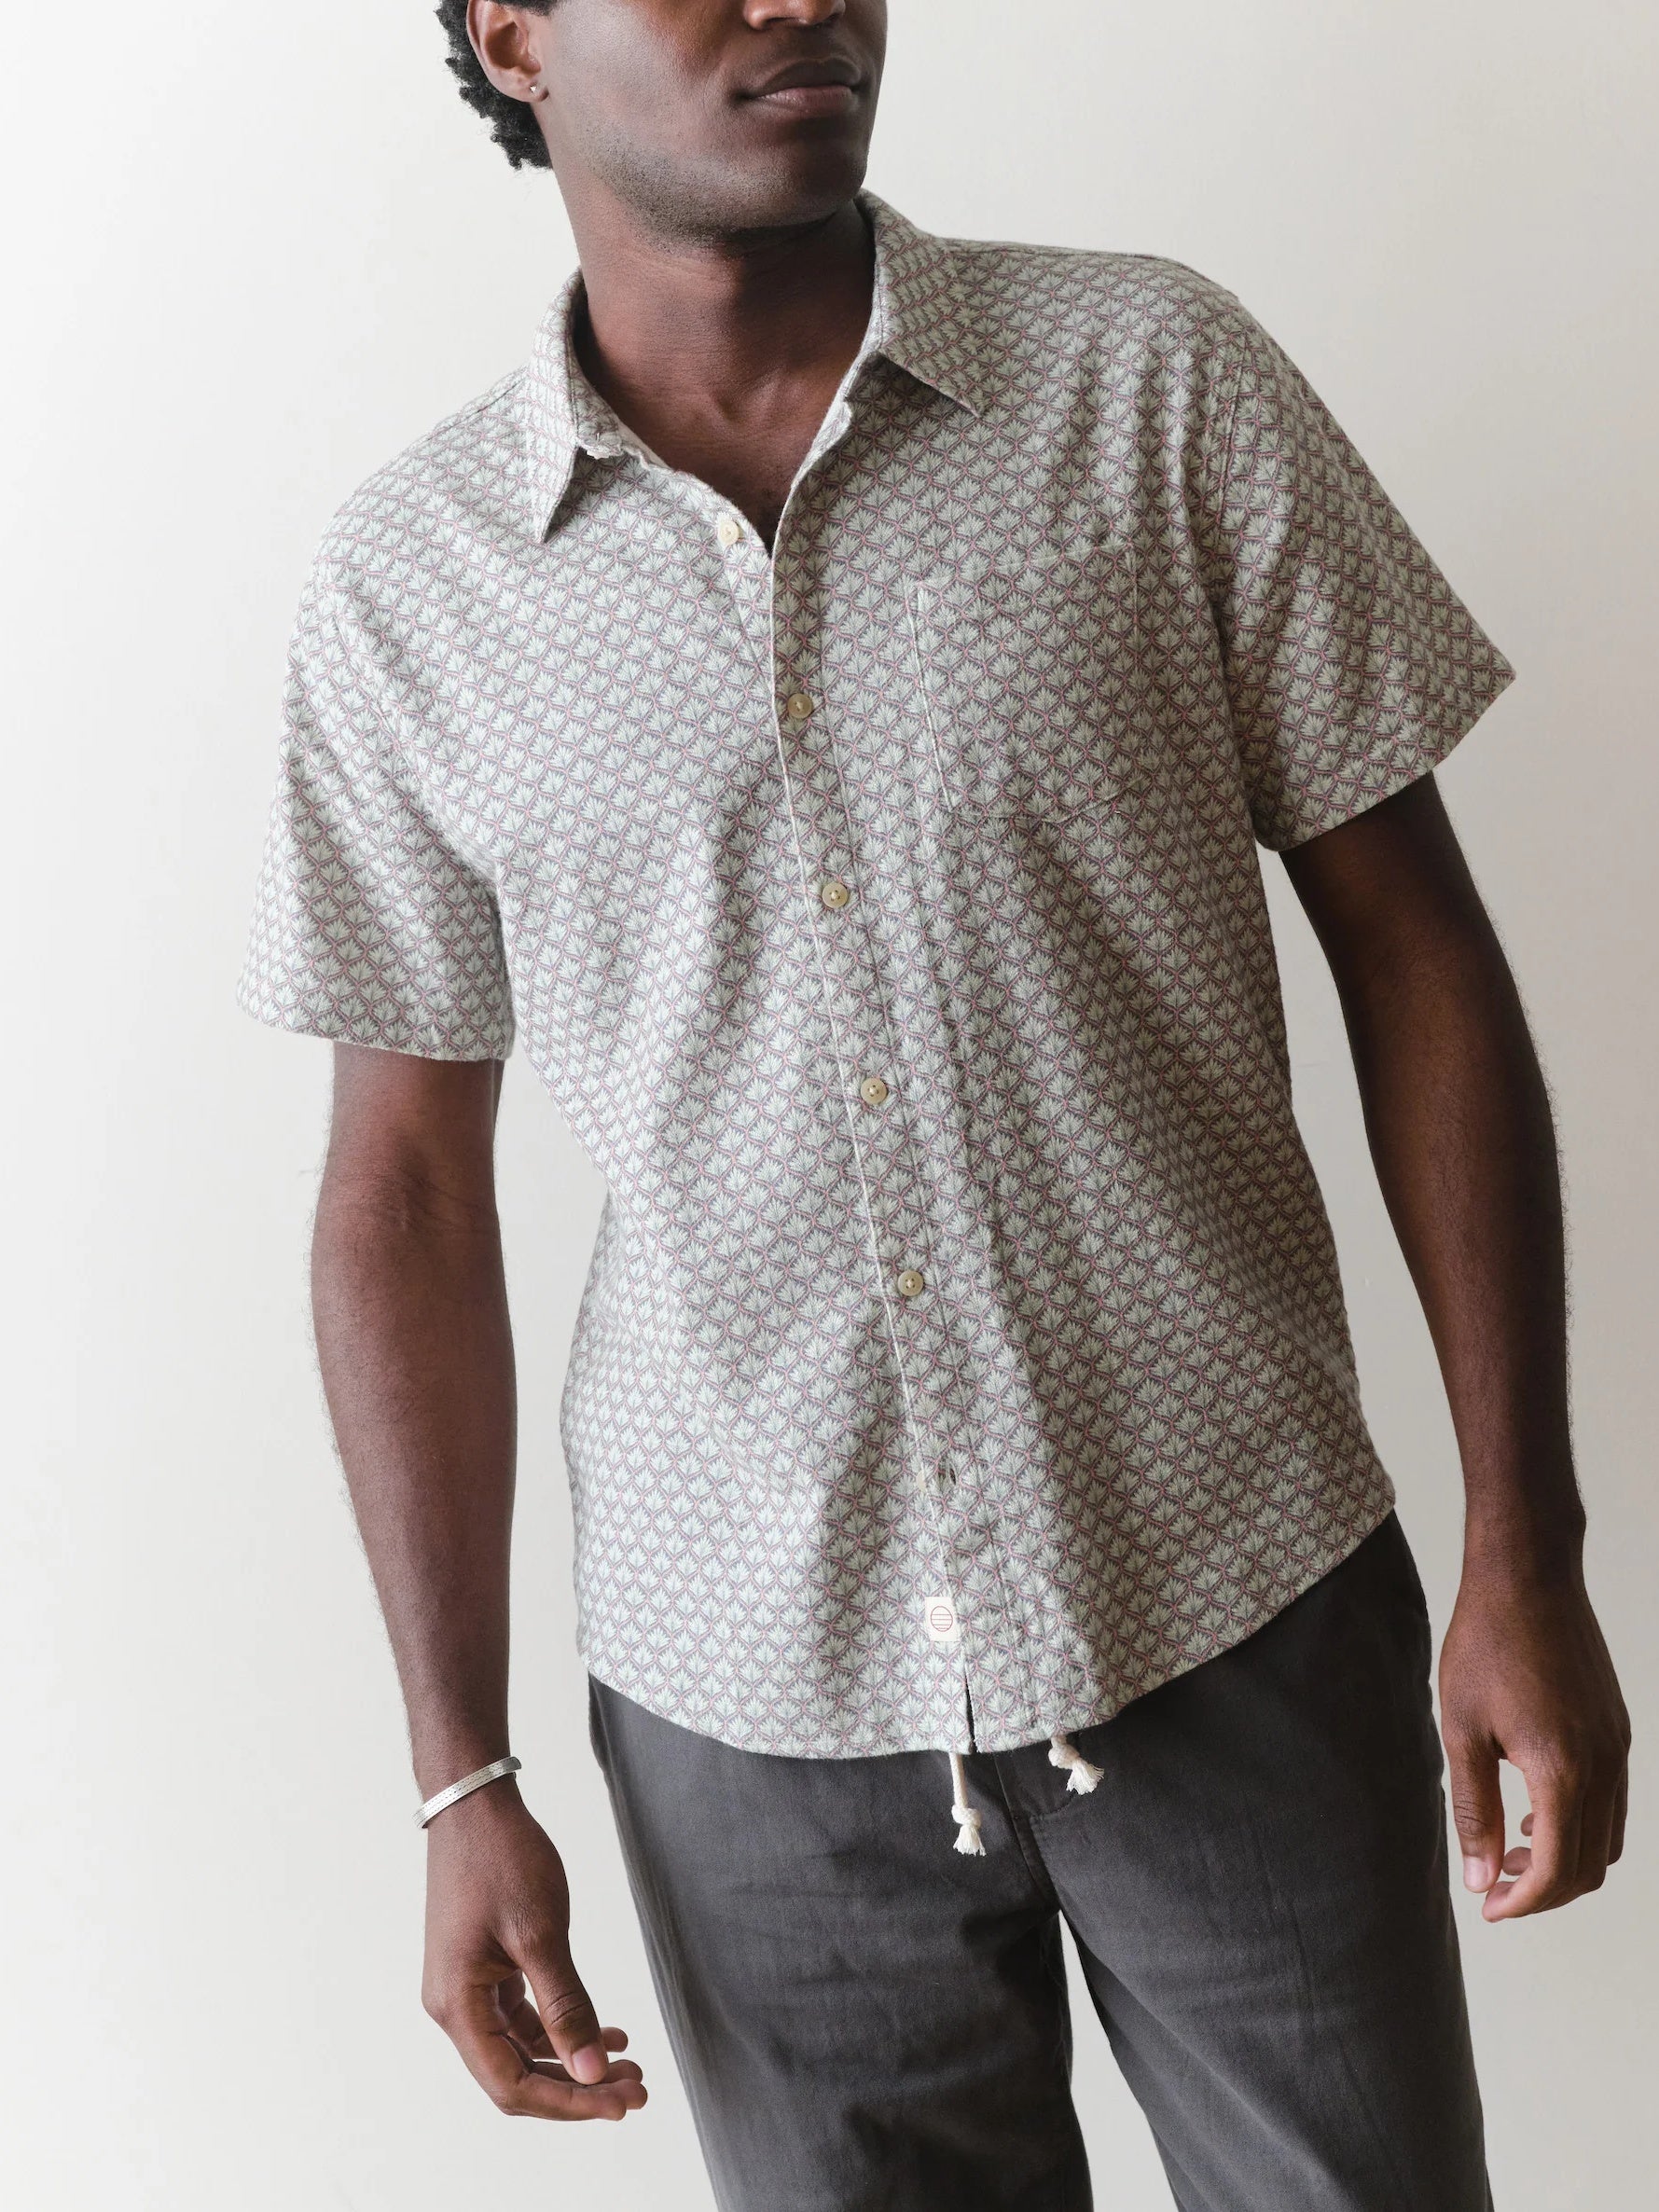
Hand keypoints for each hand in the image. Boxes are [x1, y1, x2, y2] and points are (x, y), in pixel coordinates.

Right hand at [420, 1783, 647, 2119]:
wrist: (475, 1805)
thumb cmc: (501, 1860)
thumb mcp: (540, 1935)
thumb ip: (566, 2007)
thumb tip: (592, 2071)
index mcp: (458, 2006)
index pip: (512, 2085)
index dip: (569, 2103)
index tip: (620, 2104)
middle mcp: (456, 2007)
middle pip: (518, 2075)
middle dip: (578, 2088)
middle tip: (635, 2090)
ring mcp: (467, 1989)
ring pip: (523, 2050)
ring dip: (574, 2061)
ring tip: (627, 2065)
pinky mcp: (483, 1970)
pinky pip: (523, 2019)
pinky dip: (562, 2028)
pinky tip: (604, 2031)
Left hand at [1439, 1556, 1629, 1919]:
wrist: (1527, 1577)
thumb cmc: (1485, 1645)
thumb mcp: (1462, 1730)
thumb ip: (1474, 1810)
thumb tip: (1480, 1877)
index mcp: (1563, 1771)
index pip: (1557, 1871)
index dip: (1523, 1902)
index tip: (1489, 1908)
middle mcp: (1603, 1766)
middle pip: (1591, 1866)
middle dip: (1544, 1889)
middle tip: (1495, 1884)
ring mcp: (1618, 1746)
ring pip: (1608, 1838)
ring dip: (1566, 1859)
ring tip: (1510, 1847)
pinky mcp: (1618, 1728)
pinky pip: (1612, 1802)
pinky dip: (1581, 1824)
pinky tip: (1534, 1809)